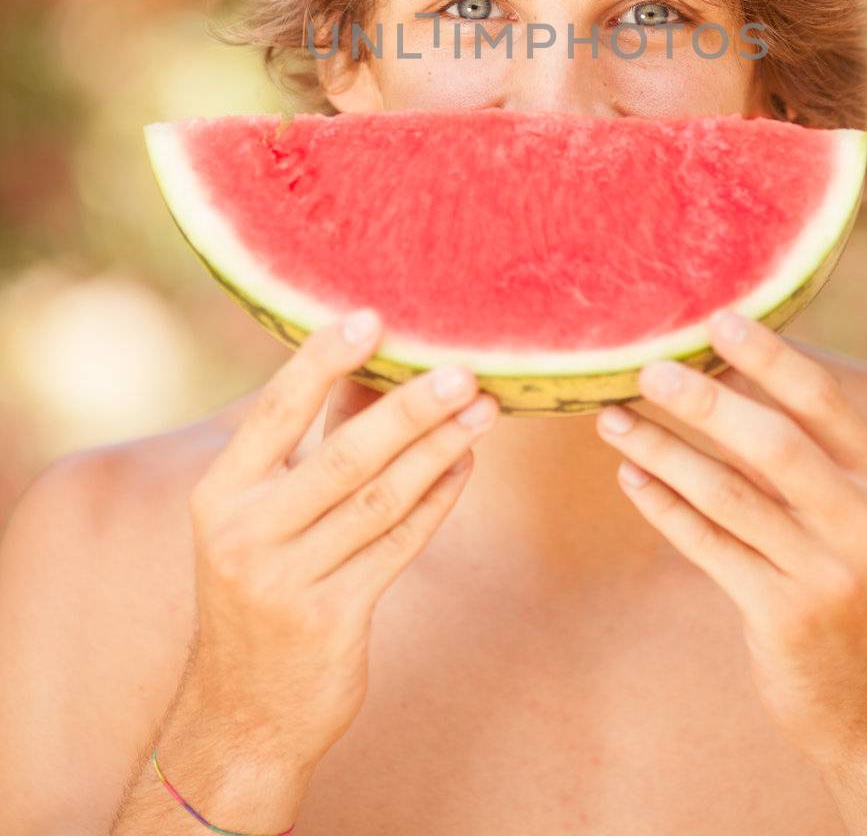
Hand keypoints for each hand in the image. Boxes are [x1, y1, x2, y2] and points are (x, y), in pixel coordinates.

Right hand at [182, 312, 497, 773]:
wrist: (243, 712)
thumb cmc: (262, 584)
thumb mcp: (259, 515)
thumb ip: (310, 443)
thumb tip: (369, 362)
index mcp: (220, 495)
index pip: (275, 412)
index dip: (321, 361)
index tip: (370, 317)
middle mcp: (246, 536)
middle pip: (342, 457)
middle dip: (408, 409)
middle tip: (461, 369)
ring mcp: (287, 583)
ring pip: (380, 500)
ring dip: (439, 449)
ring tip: (483, 409)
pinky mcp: (332, 620)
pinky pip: (398, 546)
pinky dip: (437, 501)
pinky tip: (464, 465)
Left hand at [595, 310, 866, 768]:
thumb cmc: (848, 582)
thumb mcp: (856, 514)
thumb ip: (809, 452)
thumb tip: (725, 365)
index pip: (823, 402)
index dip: (769, 356)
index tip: (717, 318)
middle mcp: (865, 525)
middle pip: (773, 445)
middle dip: (704, 402)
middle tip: (647, 368)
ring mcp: (826, 576)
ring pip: (729, 496)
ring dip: (663, 451)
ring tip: (613, 419)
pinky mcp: (784, 617)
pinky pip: (709, 547)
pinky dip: (664, 507)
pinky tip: (631, 476)